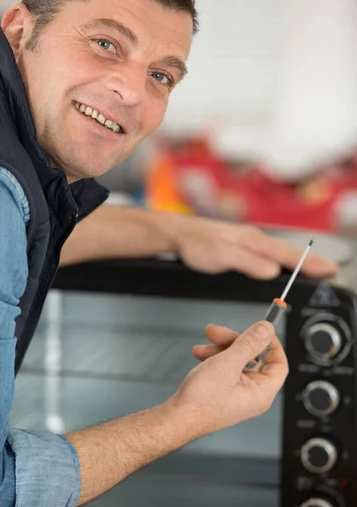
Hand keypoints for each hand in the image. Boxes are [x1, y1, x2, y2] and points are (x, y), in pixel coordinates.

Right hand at [168, 320, 287, 437]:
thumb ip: (249, 344)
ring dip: (219, 349)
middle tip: (218, 332)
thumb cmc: (200, 402)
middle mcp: (251, 395)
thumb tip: (266, 330)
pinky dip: (213, 359)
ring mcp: (235, 394)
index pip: (278, 364)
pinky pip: (223, 369)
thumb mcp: (227, 364)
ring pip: (235, 362)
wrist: (176, 418)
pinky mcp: (221, 393)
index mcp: (260, 393)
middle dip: (234, 342)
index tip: (261, 330)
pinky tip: (200, 355)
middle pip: (252, 359)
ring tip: (202, 347)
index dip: (271, 344)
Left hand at [170, 215, 336, 277]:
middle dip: (309, 261)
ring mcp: (247, 241)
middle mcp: (253, 239)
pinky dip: (280, 258)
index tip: (328, 270)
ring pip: (277, 252)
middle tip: (329, 269)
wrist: (178, 234)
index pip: (287, 256)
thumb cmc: (197, 243)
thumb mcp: (222, 256)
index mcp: (253, 241)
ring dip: (296, 260)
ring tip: (312, 267)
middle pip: (287, 253)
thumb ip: (248, 263)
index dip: (309, 265)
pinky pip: (267, 252)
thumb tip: (272, 272)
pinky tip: (280, 263)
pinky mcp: (239, 245)